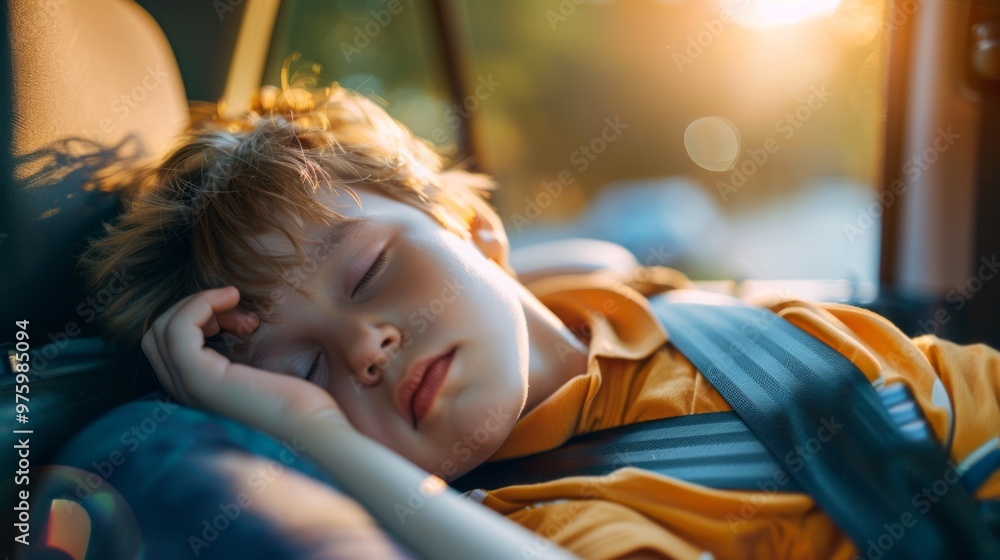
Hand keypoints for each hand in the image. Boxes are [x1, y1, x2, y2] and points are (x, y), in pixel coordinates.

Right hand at [141, 286, 349, 440]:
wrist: (315, 430)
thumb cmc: (301, 404)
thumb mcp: (262, 373)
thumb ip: (238, 358)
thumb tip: (239, 322)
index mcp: (195, 393)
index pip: (167, 345)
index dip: (200, 320)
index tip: (243, 320)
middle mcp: (185, 394)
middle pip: (159, 334)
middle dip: (196, 311)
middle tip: (242, 317)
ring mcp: (190, 387)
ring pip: (164, 328)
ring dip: (201, 304)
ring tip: (244, 314)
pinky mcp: (201, 380)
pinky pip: (179, 328)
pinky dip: (201, 303)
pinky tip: (233, 297)